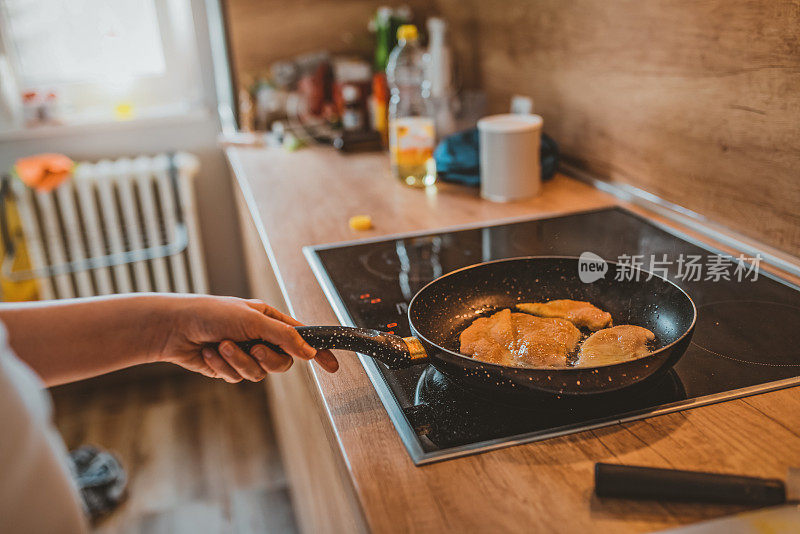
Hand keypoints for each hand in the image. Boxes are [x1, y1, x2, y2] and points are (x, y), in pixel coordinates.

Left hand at [160, 296, 338, 381]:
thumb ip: (284, 337)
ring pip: (258, 373)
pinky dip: (222, 366)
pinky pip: (236, 377)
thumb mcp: (253, 320)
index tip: (333, 366)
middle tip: (251, 347)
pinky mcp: (229, 368)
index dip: (318, 352)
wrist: (175, 328)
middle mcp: (261, 337)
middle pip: (282, 363)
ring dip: (238, 361)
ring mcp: (245, 354)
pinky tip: (209, 352)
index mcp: (271, 320)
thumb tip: (308, 352)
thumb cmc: (212, 313)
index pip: (302, 337)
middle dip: (265, 358)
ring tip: (221, 345)